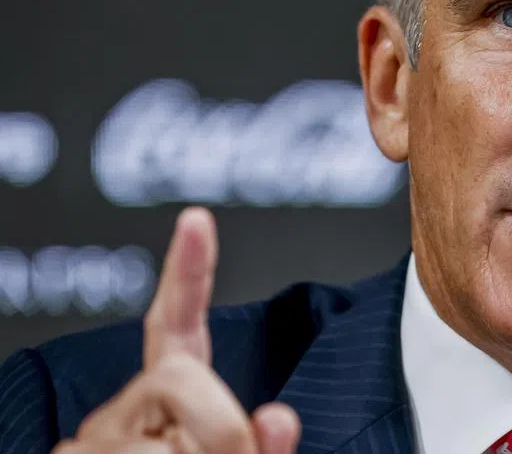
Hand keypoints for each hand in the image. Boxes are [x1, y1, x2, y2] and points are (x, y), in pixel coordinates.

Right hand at [54, 208, 300, 452]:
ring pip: (155, 444)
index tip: (197, 220)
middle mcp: (124, 409)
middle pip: (178, 377)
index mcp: (172, 399)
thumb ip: (263, 446)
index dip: (188, 272)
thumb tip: (281, 416)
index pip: (178, 325)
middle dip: (221, 426)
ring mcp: (90, 440)